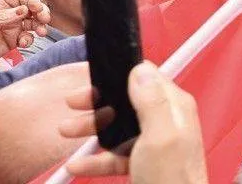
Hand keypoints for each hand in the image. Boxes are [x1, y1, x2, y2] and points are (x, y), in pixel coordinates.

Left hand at [0, 0, 50, 57]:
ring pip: (33, 23)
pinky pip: (28, 37)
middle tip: (44, 18)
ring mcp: (13, 27)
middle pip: (32, 9)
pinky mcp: (14, 40)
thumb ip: (5, 15)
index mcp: (2, 4)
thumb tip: (23, 9)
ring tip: (41, 31)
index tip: (37, 7)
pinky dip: (29, 40)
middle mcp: (10, 14)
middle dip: (41, 13)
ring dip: (39, 26)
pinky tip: (23, 42)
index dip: (32, 0)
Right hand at [60, 62, 206, 182]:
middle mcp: (165, 121)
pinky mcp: (144, 162)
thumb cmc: (172, 179)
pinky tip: (78, 165)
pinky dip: (96, 159)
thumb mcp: (160, 136)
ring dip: (92, 129)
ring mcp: (154, 143)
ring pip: (119, 128)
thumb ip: (151, 101)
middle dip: (98, 104)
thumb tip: (141, 69)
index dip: (117, 77)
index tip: (92, 81)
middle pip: (127, 102)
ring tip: (67, 132)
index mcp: (173, 107)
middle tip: (73, 105)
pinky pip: (117, 154)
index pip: (146, 78)